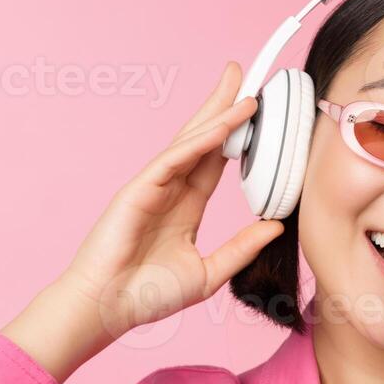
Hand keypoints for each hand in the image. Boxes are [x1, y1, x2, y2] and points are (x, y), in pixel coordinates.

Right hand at [1, 61, 284, 383]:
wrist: (109, 309)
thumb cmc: (147, 295)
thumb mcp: (209, 272)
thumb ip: (242, 248)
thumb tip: (275, 226)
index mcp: (186, 206)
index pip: (216, 161)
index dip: (237, 135)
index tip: (257, 112)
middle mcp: (171, 189)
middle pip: (203, 138)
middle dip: (223, 105)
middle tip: (244, 75)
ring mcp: (153, 186)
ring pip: (190, 141)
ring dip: (216, 113)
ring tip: (240, 87)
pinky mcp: (140, 189)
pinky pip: (175, 159)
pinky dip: (199, 141)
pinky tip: (222, 125)